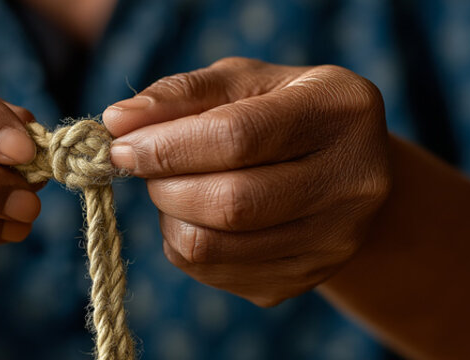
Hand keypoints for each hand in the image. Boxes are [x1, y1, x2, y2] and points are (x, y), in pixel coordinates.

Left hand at [103, 58, 390, 305]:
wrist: (341, 168)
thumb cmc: (280, 110)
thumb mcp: (242, 82)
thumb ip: (181, 94)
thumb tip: (117, 121)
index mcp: (340, 111)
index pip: (238, 138)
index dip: (167, 146)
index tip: (121, 146)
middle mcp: (352, 183)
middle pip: (230, 203)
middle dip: (165, 185)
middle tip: (144, 168)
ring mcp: (333, 241)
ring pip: (214, 247)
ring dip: (169, 217)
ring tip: (173, 188)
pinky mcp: (304, 279)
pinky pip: (214, 273)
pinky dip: (183, 244)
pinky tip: (195, 216)